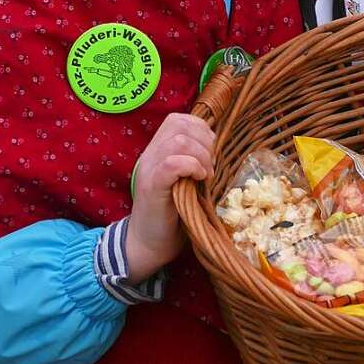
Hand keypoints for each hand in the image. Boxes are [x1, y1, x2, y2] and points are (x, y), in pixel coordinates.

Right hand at [126, 113, 215, 283]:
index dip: (201, 129)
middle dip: (204, 142)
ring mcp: (149, 169)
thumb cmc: (172, 214)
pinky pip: (172, 163)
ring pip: (178, 141)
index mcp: (157, 150)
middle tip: (210, 166)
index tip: (210, 152)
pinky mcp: (152, 187)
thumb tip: (215, 146)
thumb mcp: (184, 179)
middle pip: (179, 125)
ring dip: (201, 156)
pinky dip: (192, 166)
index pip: (178, 119)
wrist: (149, 244)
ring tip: (206, 175)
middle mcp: (150, 155)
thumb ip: (192, 160)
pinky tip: (199, 179)